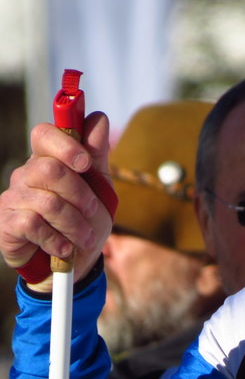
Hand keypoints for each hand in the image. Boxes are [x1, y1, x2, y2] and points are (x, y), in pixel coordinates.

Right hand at [0, 112, 113, 289]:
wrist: (74, 261)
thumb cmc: (87, 218)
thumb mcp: (101, 186)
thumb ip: (98, 154)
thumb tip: (97, 117)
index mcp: (51, 158)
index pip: (45, 134)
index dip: (65, 144)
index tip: (86, 164)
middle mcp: (28, 173)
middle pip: (49, 169)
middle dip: (80, 194)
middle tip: (93, 211)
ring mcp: (15, 197)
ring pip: (47, 202)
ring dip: (75, 223)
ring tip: (85, 237)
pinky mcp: (7, 223)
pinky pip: (33, 225)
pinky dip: (57, 239)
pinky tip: (64, 247)